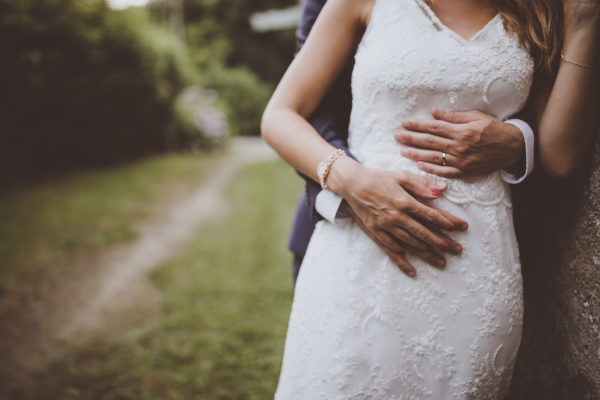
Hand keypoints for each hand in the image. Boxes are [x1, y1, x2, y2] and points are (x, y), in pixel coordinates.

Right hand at [330, 161, 467, 276]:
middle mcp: (396, 216)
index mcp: (404, 201)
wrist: (352, 185)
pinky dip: (401, 258)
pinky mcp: (375, 231)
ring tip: (440, 260)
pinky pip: (390, 248)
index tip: (457, 228)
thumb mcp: (401, 176)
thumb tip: (442, 190)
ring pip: (409, 242)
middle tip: (454, 250)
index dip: (445, 221)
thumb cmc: (378, 178)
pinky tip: (411, 266)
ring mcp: (385, 226)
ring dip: (425, 252)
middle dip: (440, 242)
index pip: (429, 214)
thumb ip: (421, 184)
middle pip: (422, 232)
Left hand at [394, 108, 523, 177]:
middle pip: (430, 142)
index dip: (417, 125)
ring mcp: (461, 160)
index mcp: (461, 131)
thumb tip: (434, 113)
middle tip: (396, 136)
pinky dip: (431, 169)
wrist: (513, 147)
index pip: (434, 127)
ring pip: (433, 157)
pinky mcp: (464, 172)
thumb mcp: (476, 117)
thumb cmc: (494, 129)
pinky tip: (418, 166)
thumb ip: (453, 116)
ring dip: (416, 154)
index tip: (404, 123)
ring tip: (402, 151)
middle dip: (411, 139)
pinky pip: (444, 172)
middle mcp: (459, 146)